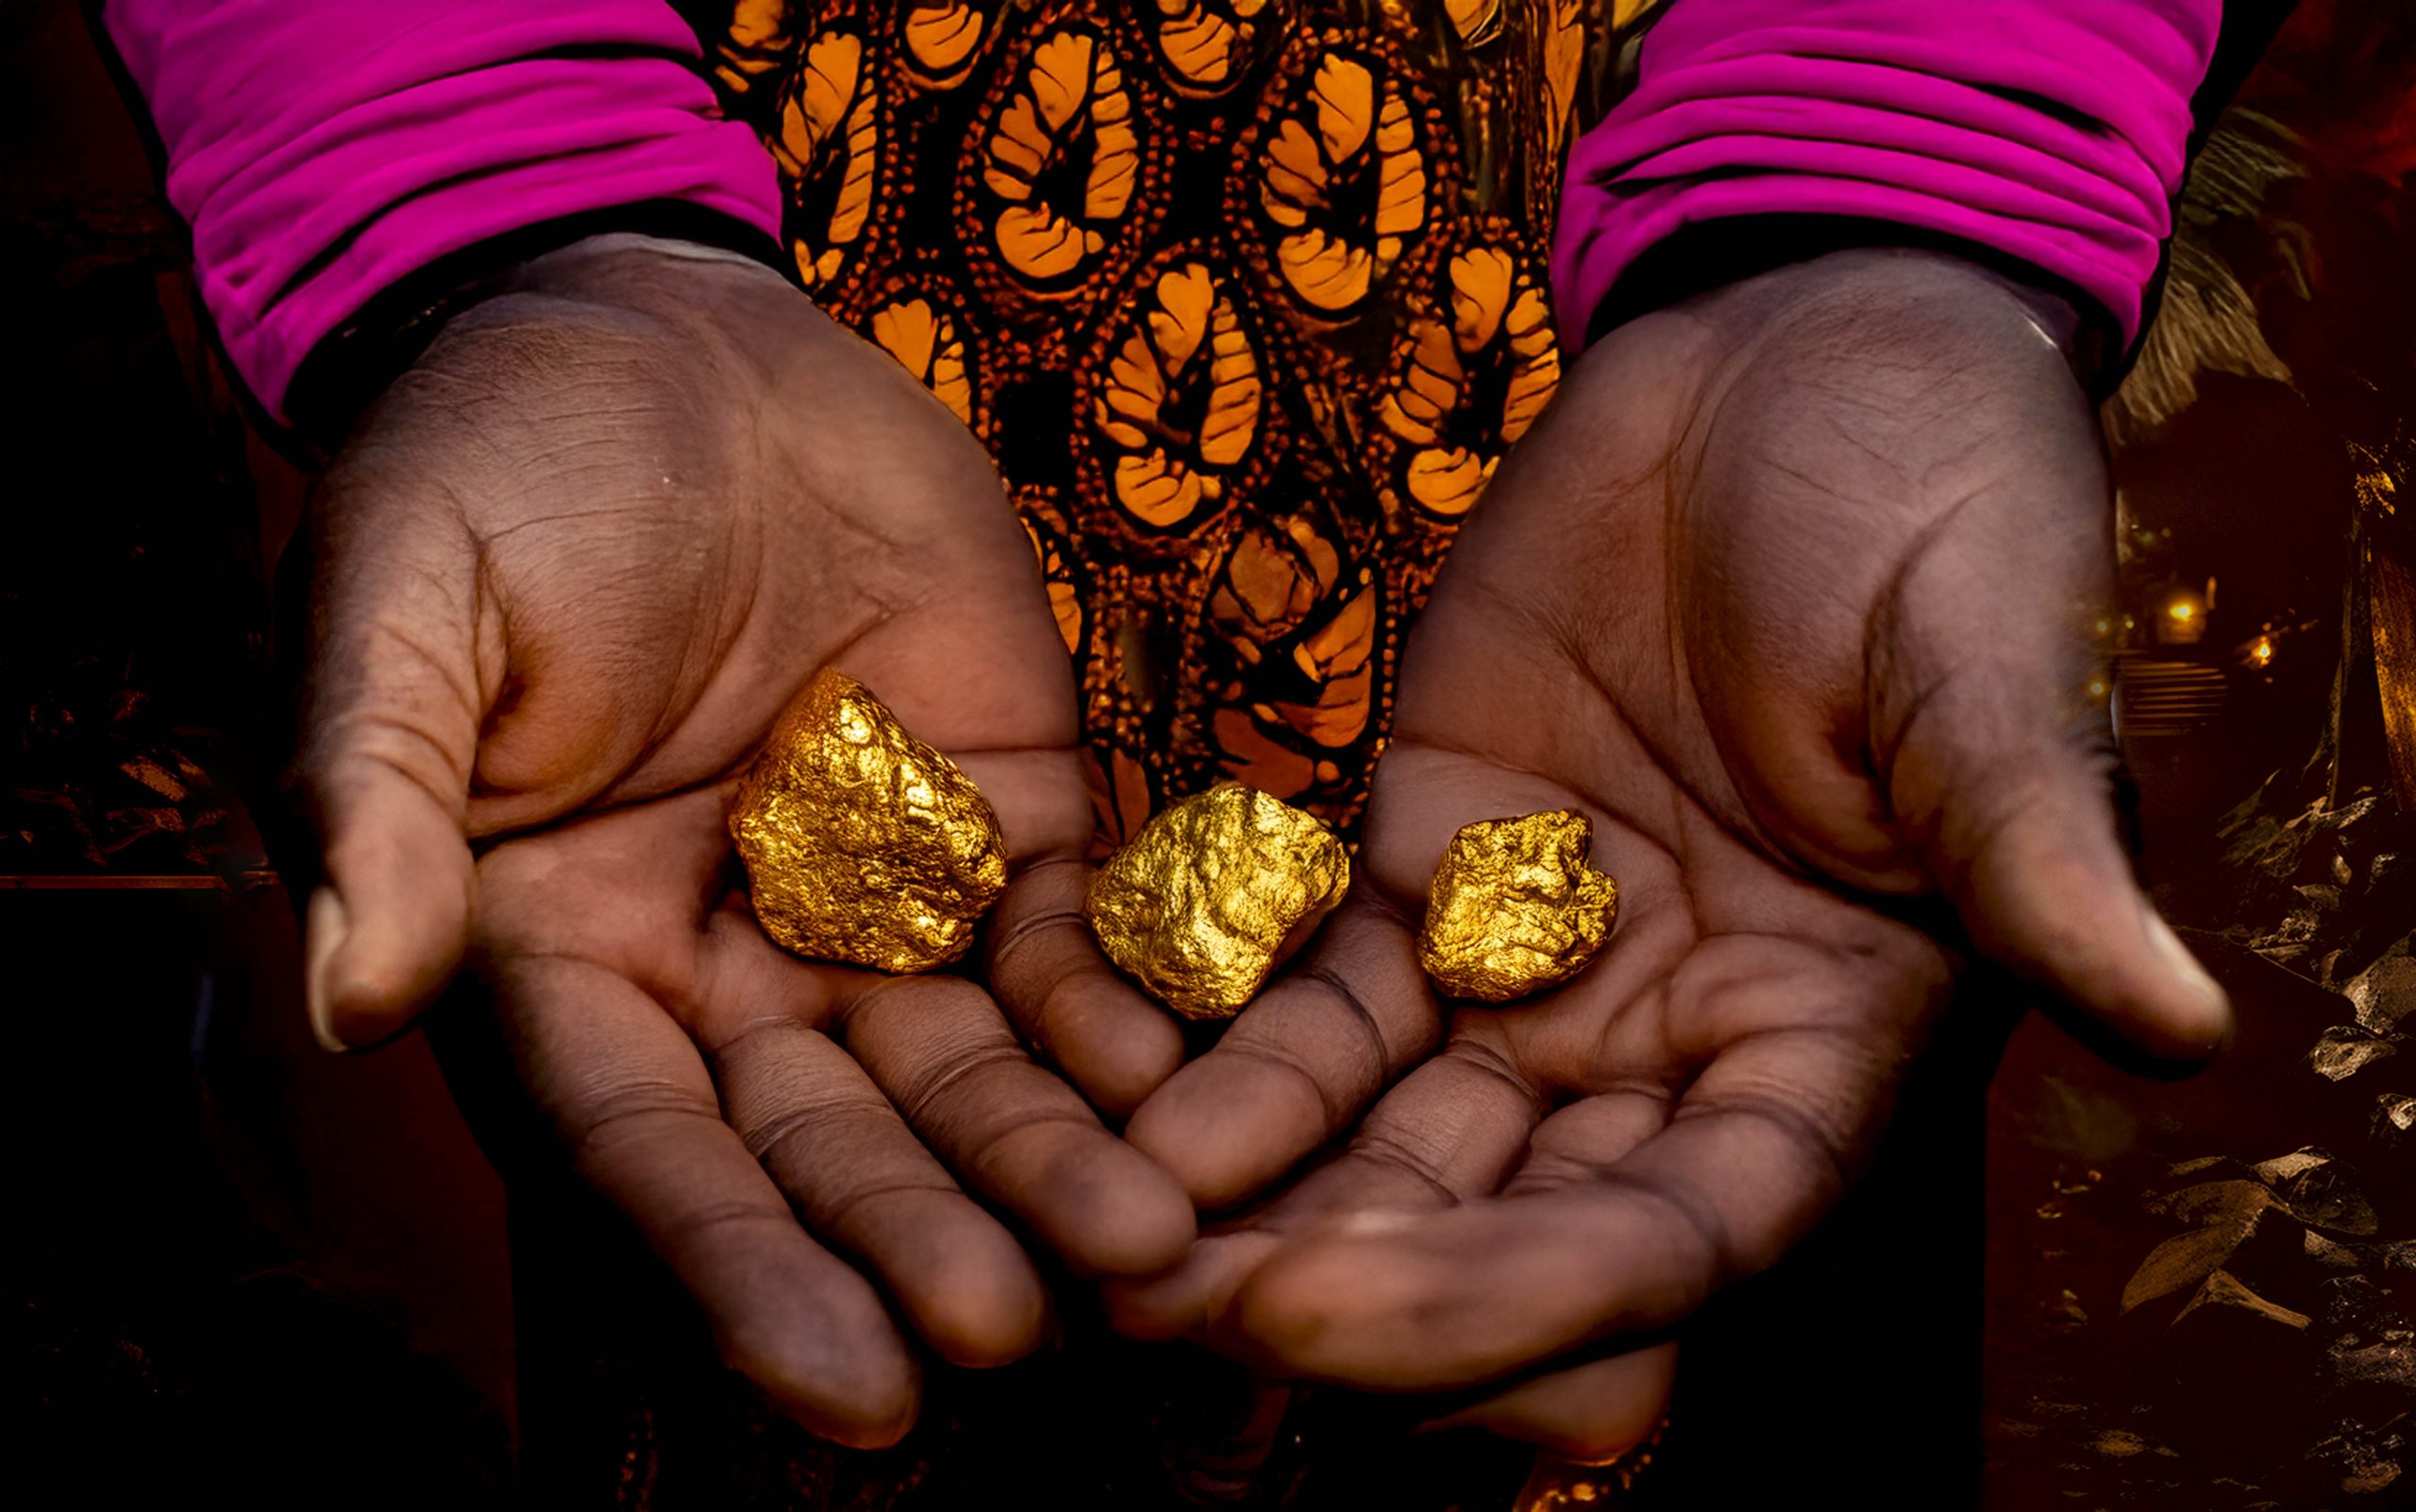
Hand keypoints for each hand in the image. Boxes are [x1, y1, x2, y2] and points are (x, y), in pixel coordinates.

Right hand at [292, 235, 1189, 1443]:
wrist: (667, 334)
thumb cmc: (495, 462)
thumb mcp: (400, 605)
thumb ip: (372, 793)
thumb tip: (352, 995)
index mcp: (566, 957)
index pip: (659, 1152)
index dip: (750, 1273)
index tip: (851, 1397)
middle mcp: (728, 968)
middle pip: (838, 1140)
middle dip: (928, 1240)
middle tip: (1019, 1337)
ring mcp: (881, 896)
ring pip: (979, 1064)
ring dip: (1062, 1156)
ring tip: (1157, 1246)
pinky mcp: (1010, 813)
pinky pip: (1083, 931)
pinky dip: (1143, 1001)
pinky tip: (1211, 1073)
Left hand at [1109, 249, 2231, 1450]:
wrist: (1795, 349)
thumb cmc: (1937, 499)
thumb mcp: (1983, 665)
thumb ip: (2027, 847)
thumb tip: (2181, 1022)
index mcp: (1823, 1034)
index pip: (1676, 1228)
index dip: (1514, 1294)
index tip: (1330, 1317)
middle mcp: (1664, 1032)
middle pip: (1497, 1209)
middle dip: (1335, 1267)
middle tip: (1156, 1303)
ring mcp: (1529, 953)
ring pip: (1377, 1117)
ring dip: (1239, 1178)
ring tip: (1089, 1221)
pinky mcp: (1415, 849)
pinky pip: (1296, 971)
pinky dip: (1202, 1022)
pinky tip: (1081, 1059)